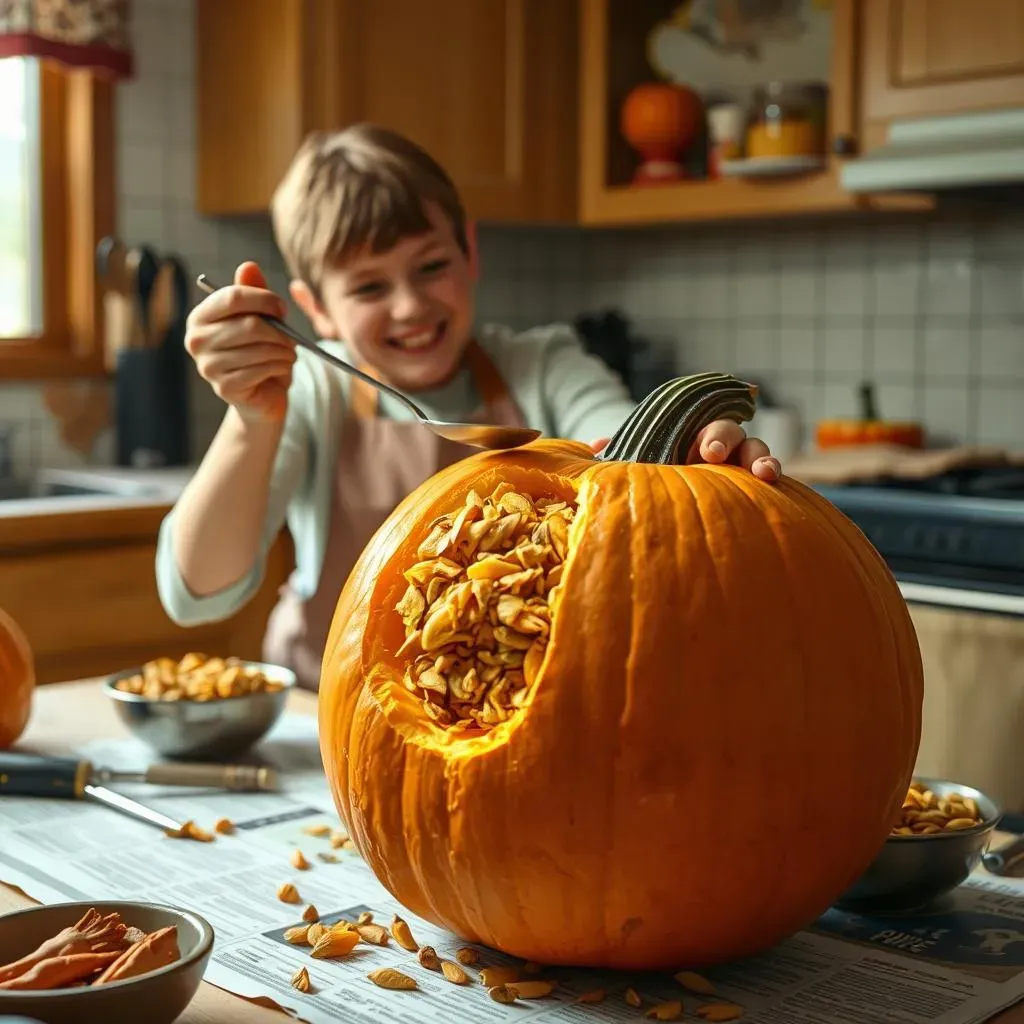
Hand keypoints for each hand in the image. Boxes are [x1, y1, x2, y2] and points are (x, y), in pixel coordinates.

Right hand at [185, 261, 295, 421]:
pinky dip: (280, 367)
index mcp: (201, 316)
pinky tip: (281, 368)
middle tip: (291, 338)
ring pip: (259, 349)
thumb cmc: (261, 350)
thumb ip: (255, 293)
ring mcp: (207, 366)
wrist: (263, 393)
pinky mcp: (224, 388)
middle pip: (249, 325)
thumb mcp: (261, 319)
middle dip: (279, 331)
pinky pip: (261, 370)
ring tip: (288, 354)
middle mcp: (197, 340)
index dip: (264, 299)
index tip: (282, 308)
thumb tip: (248, 265)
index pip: (233, 297)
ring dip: (283, 351)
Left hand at [589, 421, 781, 482]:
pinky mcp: (749, 491)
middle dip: (730, 443)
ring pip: (757, 455)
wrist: (662, 498)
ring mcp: (736, 468)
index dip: (712, 434)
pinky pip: (765, 488)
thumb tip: (594, 446)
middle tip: (717, 458)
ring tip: (767, 474)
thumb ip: (617, 452)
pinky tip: (778, 497)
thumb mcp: (631, 461)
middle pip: (734, 435)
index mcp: (692, 433)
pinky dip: (776, 488)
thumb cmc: (648, 471)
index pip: (706, 423)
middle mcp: (717, 447)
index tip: (707, 452)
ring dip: (765, 461)